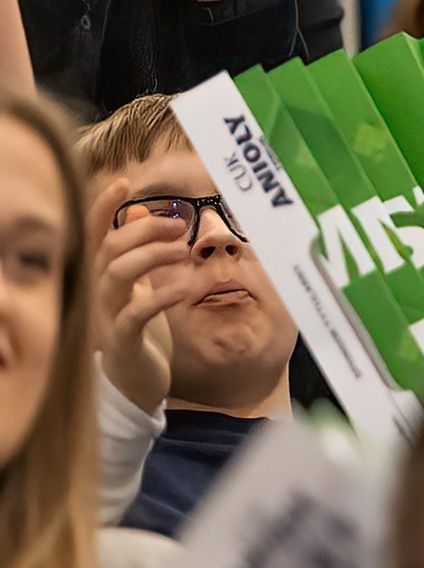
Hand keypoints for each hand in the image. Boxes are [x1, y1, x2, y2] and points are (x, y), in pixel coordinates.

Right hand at [90, 177, 199, 415]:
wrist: (135, 385)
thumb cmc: (140, 332)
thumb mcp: (139, 288)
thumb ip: (137, 255)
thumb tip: (140, 213)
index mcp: (101, 279)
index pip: (93, 236)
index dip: (102, 208)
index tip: (123, 182)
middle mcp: (97, 294)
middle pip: (108, 249)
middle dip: (143, 230)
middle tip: (179, 225)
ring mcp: (106, 318)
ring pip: (116, 274)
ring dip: (152, 255)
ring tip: (183, 250)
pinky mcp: (122, 341)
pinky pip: (136, 312)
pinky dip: (162, 295)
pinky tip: (186, 287)